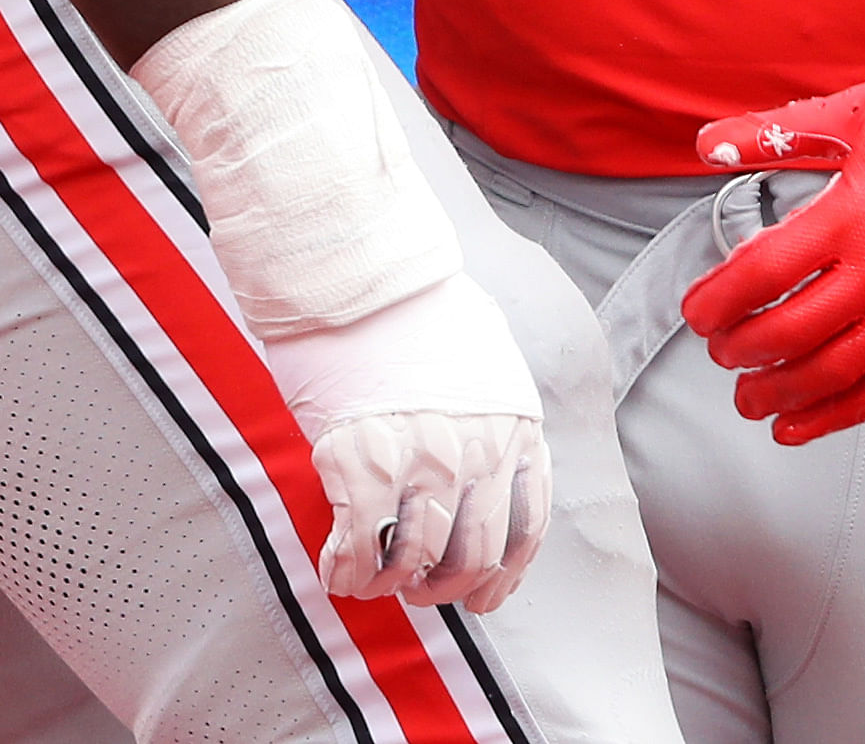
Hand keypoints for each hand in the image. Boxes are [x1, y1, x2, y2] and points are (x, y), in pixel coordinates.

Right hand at [244, 271, 551, 610]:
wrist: (357, 272)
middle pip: (472, 557)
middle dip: (442, 587)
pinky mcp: (361, 459)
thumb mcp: (487, 363)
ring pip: (416, 560)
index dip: (501, 576)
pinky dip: (348, 573)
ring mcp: (421, 458)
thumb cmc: (414, 311)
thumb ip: (492, 422)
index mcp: (515, 425)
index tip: (480, 593)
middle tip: (416, 588)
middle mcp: (478, 449)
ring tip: (371, 580)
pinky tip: (337, 571)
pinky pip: (362, 546)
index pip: (526, 528)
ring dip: (390, 584)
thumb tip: (483, 475)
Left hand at [683, 82, 864, 443]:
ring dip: (776, 392)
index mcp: (855, 215)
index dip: (719, 300)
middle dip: (739, 349)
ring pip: (828, 373)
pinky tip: (796, 425)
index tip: (697, 311)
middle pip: (788, 331)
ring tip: (746, 396)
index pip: (764, 272)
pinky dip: (832, 417)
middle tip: (719, 349)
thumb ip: (778, 133)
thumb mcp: (860, 113)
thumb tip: (707, 144)